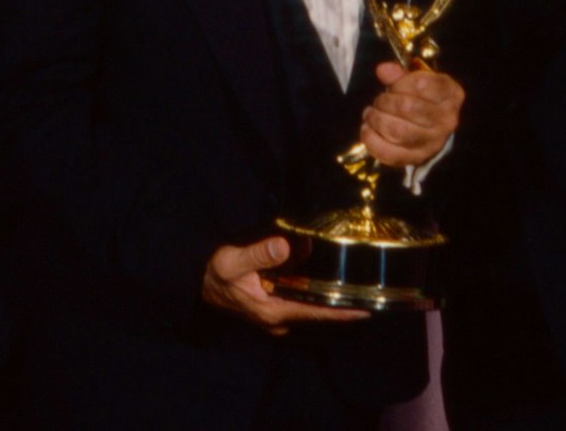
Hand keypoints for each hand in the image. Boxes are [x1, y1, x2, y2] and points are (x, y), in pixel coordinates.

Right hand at [201, 237, 368, 334]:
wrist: (196, 283)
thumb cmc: (214, 273)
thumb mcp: (232, 261)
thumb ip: (259, 254)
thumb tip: (286, 246)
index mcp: (273, 310)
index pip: (316, 312)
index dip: (342, 312)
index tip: (368, 310)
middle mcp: (278, 318)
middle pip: (317, 311)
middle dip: (341, 302)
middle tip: (369, 291)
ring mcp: (275, 315)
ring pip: (308, 304)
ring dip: (326, 294)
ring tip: (355, 284)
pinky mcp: (272, 307)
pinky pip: (298, 299)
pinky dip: (311, 289)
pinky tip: (323, 278)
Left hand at [360, 63, 464, 166]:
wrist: (434, 127)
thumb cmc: (424, 98)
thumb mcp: (417, 80)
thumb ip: (400, 74)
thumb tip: (383, 70)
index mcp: (451, 94)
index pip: (421, 85)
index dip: (400, 83)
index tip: (393, 86)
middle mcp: (447, 120)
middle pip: (407, 107)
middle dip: (384, 102)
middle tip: (378, 101)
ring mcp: (434, 142)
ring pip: (397, 131)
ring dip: (376, 120)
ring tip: (370, 114)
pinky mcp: (418, 158)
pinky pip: (391, 153)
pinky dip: (372, 141)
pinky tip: (367, 130)